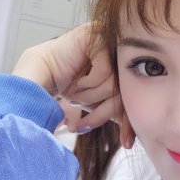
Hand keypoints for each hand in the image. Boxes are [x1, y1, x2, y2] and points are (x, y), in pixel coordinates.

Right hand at [12, 24, 133, 146]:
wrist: (38, 76)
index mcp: (128, 69)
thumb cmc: (70, 87)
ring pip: (114, 84)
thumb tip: (140, 132)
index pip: (136, 96)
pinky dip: (88, 83)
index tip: (126, 143)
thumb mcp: (100, 104)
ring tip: (76, 96)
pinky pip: (104, 71)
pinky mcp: (99, 36)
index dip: (131, 121)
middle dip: (102, 113)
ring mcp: (112, 41)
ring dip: (90, 98)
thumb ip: (119, 110)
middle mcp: (123, 52)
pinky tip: (78, 81)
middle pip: (126, 92)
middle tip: (83, 125)